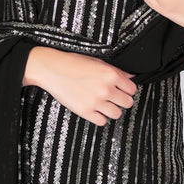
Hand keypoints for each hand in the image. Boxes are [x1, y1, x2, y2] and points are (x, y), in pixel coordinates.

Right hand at [22, 47, 136, 125]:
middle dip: (121, 100)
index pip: (132, 89)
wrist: (52, 69)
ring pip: (117, 114)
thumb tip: (130, 77)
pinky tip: (94, 109)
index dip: (127, 90)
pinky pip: (102, 121)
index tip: (121, 90)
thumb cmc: (73, 63)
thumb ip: (116, 71)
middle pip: (127, 103)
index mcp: (111, 74)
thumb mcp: (97, 62)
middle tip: (112, 97)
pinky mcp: (85, 111)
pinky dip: (99, 117)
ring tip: (103, 103)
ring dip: (111, 109)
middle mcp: (106, 89)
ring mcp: (96, 101)